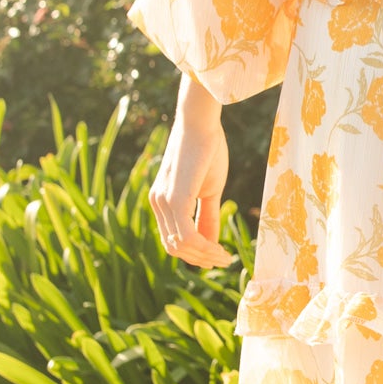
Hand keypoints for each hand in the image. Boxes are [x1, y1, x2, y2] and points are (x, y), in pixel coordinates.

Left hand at [150, 78, 232, 267]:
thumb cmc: (207, 149)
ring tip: (225, 257)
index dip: (195, 254)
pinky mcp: (174, 198)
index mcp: (162, 201)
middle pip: (174, 247)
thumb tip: (211, 244)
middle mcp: (157, 203)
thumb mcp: (209, 190)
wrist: (201, 122)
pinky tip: (219, 248)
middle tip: (225, 261)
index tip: (219, 257)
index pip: (173, 239)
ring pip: (180, 245)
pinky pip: (186, 235)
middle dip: (200, 259)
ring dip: (204, 256)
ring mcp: (163, 201)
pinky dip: (203, 247)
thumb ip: (206, 217)